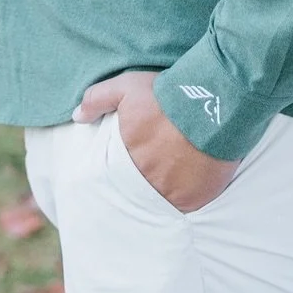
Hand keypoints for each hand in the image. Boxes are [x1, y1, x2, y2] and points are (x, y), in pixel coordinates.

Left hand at [72, 71, 237, 211]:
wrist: (215, 100)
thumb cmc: (168, 94)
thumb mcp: (127, 87)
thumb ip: (97, 99)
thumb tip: (77, 116)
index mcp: (126, 160)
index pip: (115, 177)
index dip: (123, 172)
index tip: (132, 164)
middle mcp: (146, 182)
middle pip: (139, 191)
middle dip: (144, 182)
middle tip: (154, 171)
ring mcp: (171, 194)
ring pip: (161, 200)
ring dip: (165, 191)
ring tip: (174, 177)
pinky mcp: (196, 199)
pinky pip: (186, 206)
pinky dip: (187, 197)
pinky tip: (191, 182)